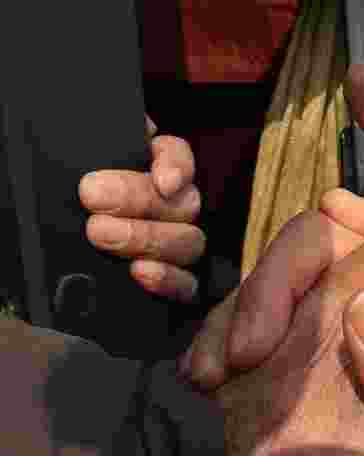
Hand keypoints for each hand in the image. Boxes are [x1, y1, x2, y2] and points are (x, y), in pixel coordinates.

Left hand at [80, 115, 204, 301]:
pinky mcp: (175, 286)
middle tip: (92, 197)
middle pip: (183, 202)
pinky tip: (139, 273)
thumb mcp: (69, 165)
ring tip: (100, 234)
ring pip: (188, 241)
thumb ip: (96, 142)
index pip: (176, 156)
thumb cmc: (65, 205)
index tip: (162, 178)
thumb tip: (126, 127)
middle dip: (139, 199)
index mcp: (148, 172)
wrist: (41, 268)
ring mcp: (177, 248)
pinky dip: (167, 279)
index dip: (176, 165)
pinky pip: (187, 285)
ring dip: (147, 237)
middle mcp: (172, 208)